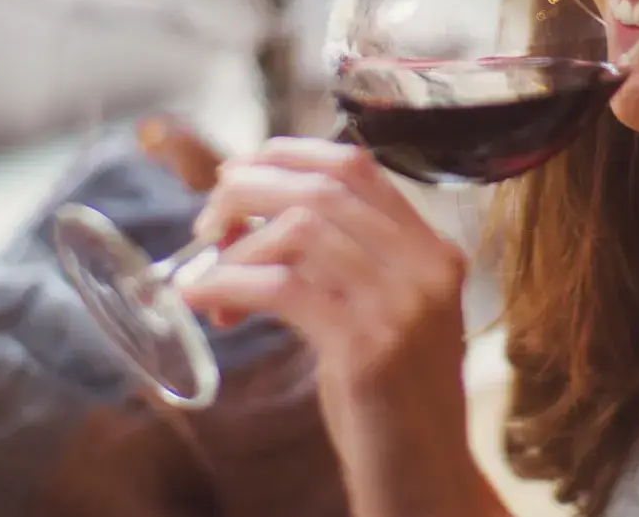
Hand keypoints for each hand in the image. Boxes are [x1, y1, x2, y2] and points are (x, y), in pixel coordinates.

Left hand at [180, 138, 502, 516]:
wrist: (427, 483)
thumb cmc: (390, 404)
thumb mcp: (380, 316)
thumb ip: (340, 264)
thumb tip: (252, 212)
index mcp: (434, 252)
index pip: (359, 167)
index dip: (290, 155)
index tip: (240, 170)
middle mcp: (426, 268)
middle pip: (323, 188)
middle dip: (250, 192)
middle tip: (208, 222)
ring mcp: (402, 306)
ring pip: (301, 229)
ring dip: (237, 244)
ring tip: (208, 277)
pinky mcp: (368, 348)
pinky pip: (283, 287)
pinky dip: (231, 282)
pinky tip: (203, 299)